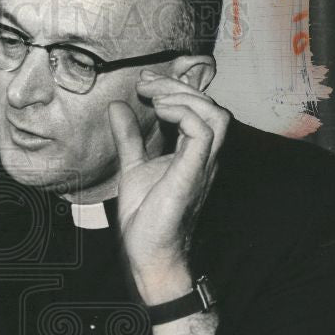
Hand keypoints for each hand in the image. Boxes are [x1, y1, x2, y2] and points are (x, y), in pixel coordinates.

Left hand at [109, 69, 229, 300]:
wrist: (148, 253)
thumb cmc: (146, 218)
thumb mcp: (133, 167)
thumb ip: (129, 138)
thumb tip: (118, 106)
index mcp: (193, 153)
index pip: (199, 109)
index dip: (176, 87)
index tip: (145, 82)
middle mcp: (204, 156)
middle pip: (210, 105)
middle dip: (178, 86)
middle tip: (146, 83)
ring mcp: (202, 165)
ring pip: (215, 114)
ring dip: (185, 97)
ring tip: (154, 96)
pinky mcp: (193, 174)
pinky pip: (203, 132)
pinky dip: (183, 114)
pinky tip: (159, 112)